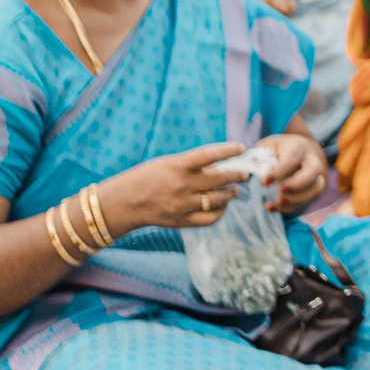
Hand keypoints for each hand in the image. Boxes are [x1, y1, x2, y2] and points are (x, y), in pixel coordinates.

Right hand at [100, 141, 247, 233]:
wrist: (124, 203)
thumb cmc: (147, 177)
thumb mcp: (168, 164)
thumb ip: (192, 165)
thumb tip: (220, 167)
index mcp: (177, 166)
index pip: (209, 155)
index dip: (229, 150)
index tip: (242, 147)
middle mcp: (182, 185)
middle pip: (220, 179)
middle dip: (237, 175)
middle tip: (244, 173)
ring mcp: (182, 205)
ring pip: (218, 199)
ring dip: (231, 194)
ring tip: (234, 190)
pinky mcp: (181, 221)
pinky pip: (209, 219)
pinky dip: (220, 212)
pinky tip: (223, 206)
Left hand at [255, 132, 327, 210]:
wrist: (295, 152)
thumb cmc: (278, 151)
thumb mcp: (267, 148)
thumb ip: (261, 157)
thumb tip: (258, 171)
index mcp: (298, 147)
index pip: (293, 157)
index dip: (280, 170)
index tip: (265, 182)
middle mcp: (311, 160)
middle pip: (313, 171)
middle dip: (298, 183)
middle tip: (281, 190)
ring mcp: (315, 176)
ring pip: (315, 189)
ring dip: (296, 199)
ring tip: (278, 201)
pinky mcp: (313, 191)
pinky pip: (306, 202)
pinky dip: (289, 208)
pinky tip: (271, 207)